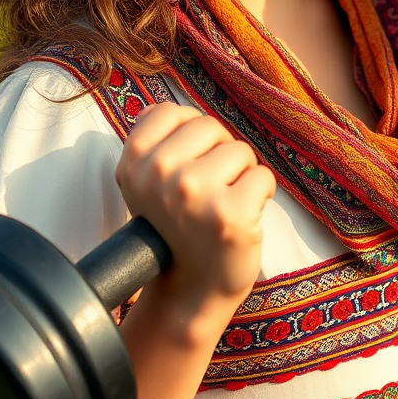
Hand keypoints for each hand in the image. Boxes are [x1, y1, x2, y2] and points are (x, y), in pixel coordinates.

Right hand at [116, 104, 275, 316]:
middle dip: (219, 155)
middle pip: (210, 127)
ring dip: (240, 176)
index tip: (186, 169)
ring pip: (240, 151)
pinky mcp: (230, 214)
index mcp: (134, 160)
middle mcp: (160, 174)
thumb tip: (161, 108)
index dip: (190, 138)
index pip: (174, 112)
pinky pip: (263, 176)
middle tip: (208, 193)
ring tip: (223, 206)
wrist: (190, 289)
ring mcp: (194, 194)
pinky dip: (260, 196)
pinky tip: (242, 219)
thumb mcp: (146, 183)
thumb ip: (155, 142)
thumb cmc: (177, 229)